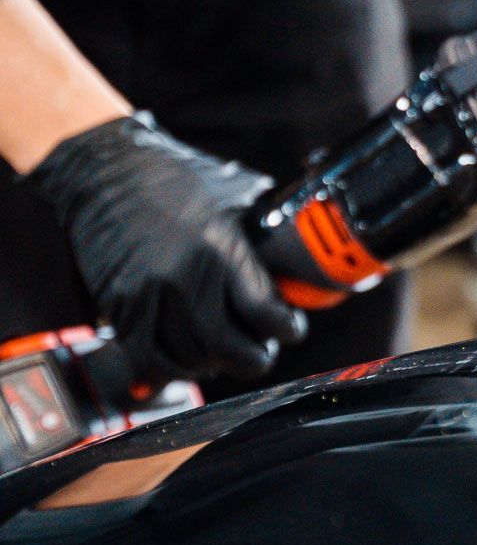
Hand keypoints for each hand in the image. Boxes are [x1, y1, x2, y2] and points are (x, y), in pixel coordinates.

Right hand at [29, 114, 305, 381]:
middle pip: (230, 348)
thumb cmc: (177, 178)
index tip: (290, 327)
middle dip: (254, 357)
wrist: (105, 173)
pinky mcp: (120, 307)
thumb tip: (302, 257)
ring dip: (213, 363)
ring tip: (222, 351)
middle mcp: (185, 276)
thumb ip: (266, 229)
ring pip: (190, 360)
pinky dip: (170, 370)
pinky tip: (185, 361)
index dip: (287, 328)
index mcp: (221, 246)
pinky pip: (148, 360)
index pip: (266, 313)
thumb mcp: (235, 191)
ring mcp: (149, 295)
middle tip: (260, 349)